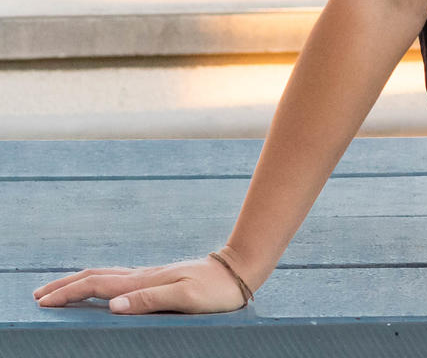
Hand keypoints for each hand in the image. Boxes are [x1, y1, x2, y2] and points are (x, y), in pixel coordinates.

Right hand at [33, 251, 251, 314]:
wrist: (239, 270)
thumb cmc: (215, 290)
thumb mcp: (185, 298)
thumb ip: (149, 301)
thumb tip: (112, 305)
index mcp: (144, 281)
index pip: (98, 285)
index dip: (69, 293)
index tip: (43, 302)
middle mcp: (143, 276)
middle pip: (96, 277)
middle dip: (66, 285)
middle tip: (38, 295)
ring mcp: (150, 276)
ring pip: (106, 275)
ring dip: (80, 282)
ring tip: (60, 289)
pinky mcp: (159, 279)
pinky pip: (120, 279)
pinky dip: (99, 282)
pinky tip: (100, 287)